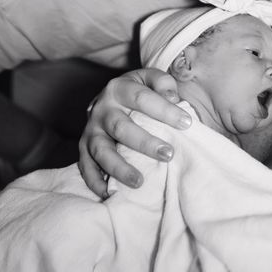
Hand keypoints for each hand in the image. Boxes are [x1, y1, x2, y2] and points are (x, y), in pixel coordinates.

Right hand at [79, 68, 191, 196]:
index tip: (187, 123)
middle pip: (121, 127)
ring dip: (119, 167)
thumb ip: (163, 83)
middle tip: (168, 154)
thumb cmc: (138, 90)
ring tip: (140, 181)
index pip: (142, 98)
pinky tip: (110, 193)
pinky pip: (86, 166)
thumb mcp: (150, 78)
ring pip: (101, 150)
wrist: (109, 96)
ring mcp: (91, 130)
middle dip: (144, 143)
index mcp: (119, 88)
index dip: (165, 111)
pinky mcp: (84, 148)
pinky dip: (95, 181)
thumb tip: (172, 98)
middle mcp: (101, 109)